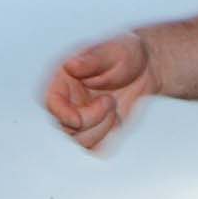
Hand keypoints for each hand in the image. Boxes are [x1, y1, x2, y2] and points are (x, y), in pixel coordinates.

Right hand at [43, 29, 152, 152]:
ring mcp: (80, 118)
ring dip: (101, 129)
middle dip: (91, 120)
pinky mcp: (94, 131)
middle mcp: (68, 101)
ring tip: (113, 107)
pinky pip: (95, 148)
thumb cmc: (127, 55)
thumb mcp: (114, 51)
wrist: (146, 69)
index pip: (51, 103)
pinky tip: (116, 120)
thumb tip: (71, 65)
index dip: (62, 115)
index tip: (78, 120)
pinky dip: (108, 138)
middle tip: (110, 101)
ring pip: (80, 141)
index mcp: (64, 79)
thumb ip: (92, 60)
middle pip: (65, 127)